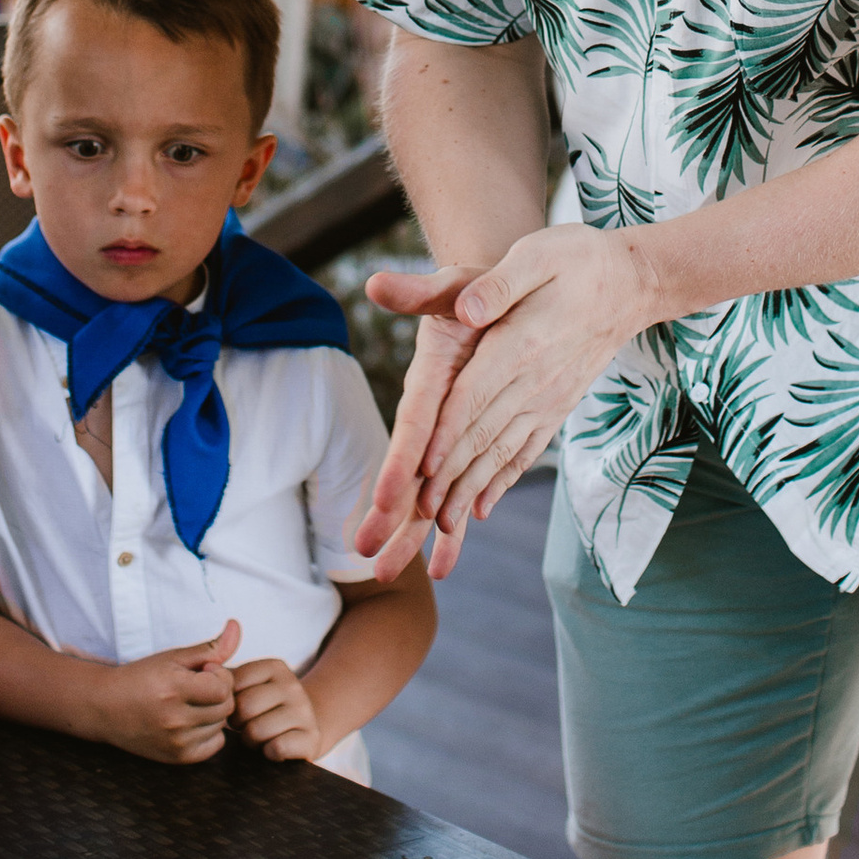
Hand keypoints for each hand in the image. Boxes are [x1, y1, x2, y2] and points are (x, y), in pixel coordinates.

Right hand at [93, 623, 242, 766]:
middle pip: (226, 707)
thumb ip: (210, 647)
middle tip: (198, 687)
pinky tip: (194, 721)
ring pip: (222, 725)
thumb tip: (236, 627)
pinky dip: (211, 733)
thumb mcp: (173, 657)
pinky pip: (215, 745)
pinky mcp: (177, 758)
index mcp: (173, 689)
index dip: (219, 675)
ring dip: (214, 712)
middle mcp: (175, 720)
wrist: (106, 707)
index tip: (203, 671)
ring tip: (192, 703)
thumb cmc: (141, 678)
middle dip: (218, 693)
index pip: (223, 687)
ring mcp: (176, 742)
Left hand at [229, 653, 320, 764]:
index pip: (234, 682)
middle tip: (245, 726)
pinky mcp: (311, 738)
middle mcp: (293, 685)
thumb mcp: (248, 686)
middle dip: (238, 723)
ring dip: (251, 740)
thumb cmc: (264, 708)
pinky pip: (277, 748)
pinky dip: (269, 752)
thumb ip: (225, 677)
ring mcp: (305, 711)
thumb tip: (207, 668)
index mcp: (275, 667)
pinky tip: (272, 748)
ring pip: (257, 730)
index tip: (236, 707)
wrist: (302, 730)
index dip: (227, 701)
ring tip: (258, 737)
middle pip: (245, 707)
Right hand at [356, 284, 490, 581]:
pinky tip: (442, 566)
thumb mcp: (451, 285)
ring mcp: (446, 436)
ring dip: (412, 534)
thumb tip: (377, 282)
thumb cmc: (470, 291)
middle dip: (391, 516)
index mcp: (429, 383)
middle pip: (409, 473)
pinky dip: (451, 528)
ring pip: (428, 493)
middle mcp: (432, 416)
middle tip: (370, 559)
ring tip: (390, 576)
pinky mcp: (464, 446)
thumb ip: (417, 291)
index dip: (399, 462)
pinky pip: (458, 494)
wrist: (488, 302)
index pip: (412, 428)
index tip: (388, 500)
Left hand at [404, 226, 654, 543]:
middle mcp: (536, 380)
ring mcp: (549, 399)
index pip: (476, 393)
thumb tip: (466, 308)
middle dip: (446, 477)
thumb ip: (496, 284)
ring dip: (469, 490)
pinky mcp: (557, 407)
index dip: (448, 430)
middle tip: (413, 517)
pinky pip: (526, 451)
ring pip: (502, 452)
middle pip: (483, 435)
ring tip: (439, 527)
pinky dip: (501, 481)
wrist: (631, 282)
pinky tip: (480, 508)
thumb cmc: (575, 260)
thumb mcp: (536, 254)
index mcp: (522, 342)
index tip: (421, 466)